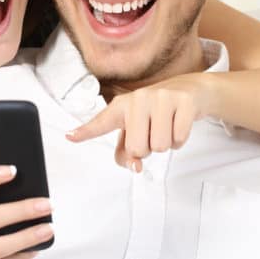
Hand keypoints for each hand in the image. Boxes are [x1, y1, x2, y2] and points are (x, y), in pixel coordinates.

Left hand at [66, 73, 213, 171]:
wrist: (190, 91)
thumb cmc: (157, 114)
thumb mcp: (138, 129)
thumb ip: (128, 152)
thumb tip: (135, 167)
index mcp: (122, 106)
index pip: (102, 122)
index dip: (85, 131)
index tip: (69, 136)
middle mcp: (138, 98)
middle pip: (138, 148)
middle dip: (148, 148)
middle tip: (153, 132)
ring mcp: (161, 98)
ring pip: (160, 146)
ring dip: (166, 144)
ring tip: (167, 126)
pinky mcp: (183, 102)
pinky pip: (178, 139)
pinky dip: (180, 140)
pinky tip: (178, 123)